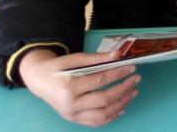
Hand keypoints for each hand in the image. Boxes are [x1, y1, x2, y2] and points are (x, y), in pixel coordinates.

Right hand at [19, 48, 139, 125]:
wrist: (39, 81)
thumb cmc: (58, 67)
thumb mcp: (75, 58)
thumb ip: (96, 58)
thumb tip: (118, 55)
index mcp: (70, 87)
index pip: (101, 80)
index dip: (118, 73)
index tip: (132, 67)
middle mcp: (71, 105)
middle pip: (104, 100)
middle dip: (123, 89)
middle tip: (136, 79)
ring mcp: (72, 115)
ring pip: (102, 115)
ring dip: (121, 104)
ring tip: (133, 93)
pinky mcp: (74, 121)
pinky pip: (95, 122)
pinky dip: (111, 117)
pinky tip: (121, 107)